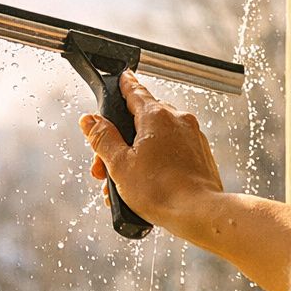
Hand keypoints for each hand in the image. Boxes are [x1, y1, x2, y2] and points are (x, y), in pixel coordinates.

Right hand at [79, 70, 223, 238]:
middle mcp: (178, 120)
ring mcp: (193, 137)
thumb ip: (102, 139)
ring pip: (157, 139)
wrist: (199, 213)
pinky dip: (157, 162)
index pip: (135, 92)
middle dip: (120, 141)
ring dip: (137, 156)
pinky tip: (146, 186)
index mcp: (156, 116)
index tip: (123, 77)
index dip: (124, 85)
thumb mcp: (119, 165)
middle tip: (105, 167)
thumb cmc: (161, 191)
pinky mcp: (201, 155)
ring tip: (124, 184)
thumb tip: (90, 121)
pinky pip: (173, 151)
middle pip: (141, 121)